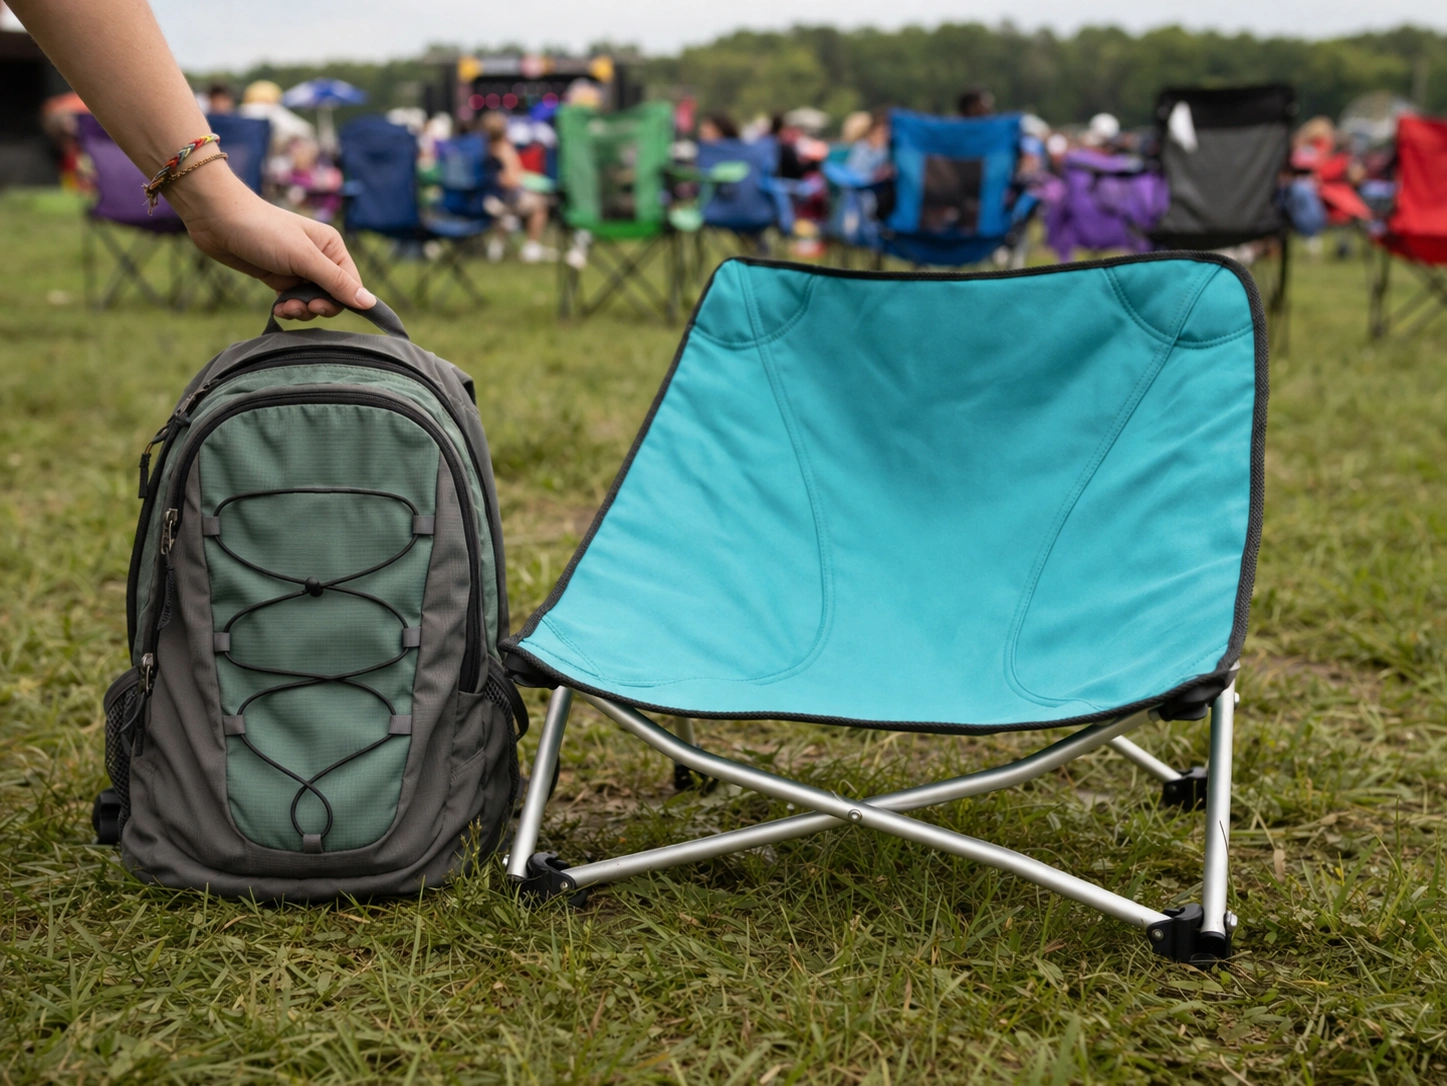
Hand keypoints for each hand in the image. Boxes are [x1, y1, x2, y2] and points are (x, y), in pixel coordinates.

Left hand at [166, 157, 373, 320]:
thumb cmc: (263, 231)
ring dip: (300, 310)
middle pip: (332, 297)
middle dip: (317, 307)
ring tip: (283, 307)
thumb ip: (336, 282)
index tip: (318, 306)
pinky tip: (276, 307)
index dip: (340, 301)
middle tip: (299, 307)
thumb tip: (370, 303)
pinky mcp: (279, 277)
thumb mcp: (303, 257)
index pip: (351, 285)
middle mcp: (319, 258)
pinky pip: (293, 301)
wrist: (217, 219)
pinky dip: (288, 308)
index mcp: (332, 247)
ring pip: (312, 302)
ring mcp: (298, 268)